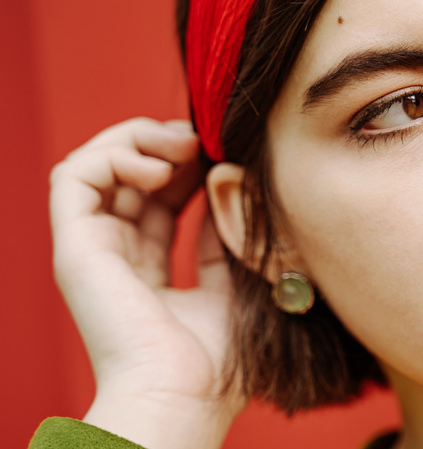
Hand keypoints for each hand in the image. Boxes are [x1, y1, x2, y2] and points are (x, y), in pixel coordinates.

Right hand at [49, 118, 244, 448]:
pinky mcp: (76, 247)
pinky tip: (161, 169)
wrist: (186, 396)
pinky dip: (115, 155)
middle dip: (165, 144)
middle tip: (202, 140)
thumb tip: (225, 185)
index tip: (222, 154)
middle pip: (126, 176)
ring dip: (138, 140)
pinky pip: (74, 176)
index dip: (188, 165)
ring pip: (94, 164)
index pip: (158, 198)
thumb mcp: (233, 282)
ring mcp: (92, 250)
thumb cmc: (217, 358)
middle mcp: (113, 256)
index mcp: (147, 269)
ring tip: (182, 149)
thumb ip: (223, 236)